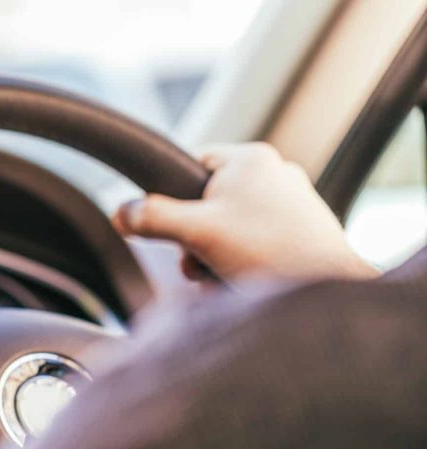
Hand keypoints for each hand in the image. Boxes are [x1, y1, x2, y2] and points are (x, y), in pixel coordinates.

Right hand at [112, 142, 377, 282]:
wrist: (328, 289)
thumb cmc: (270, 252)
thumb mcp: (196, 232)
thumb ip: (152, 218)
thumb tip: (121, 213)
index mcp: (250, 159)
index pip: (191, 165)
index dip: (173, 198)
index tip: (173, 227)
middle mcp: (275, 173)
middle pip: (208, 203)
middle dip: (195, 239)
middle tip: (198, 261)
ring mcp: (292, 202)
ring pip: (230, 227)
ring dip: (216, 255)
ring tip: (223, 276)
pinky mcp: (302, 231)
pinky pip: (255, 243)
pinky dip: (242, 263)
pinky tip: (243, 282)